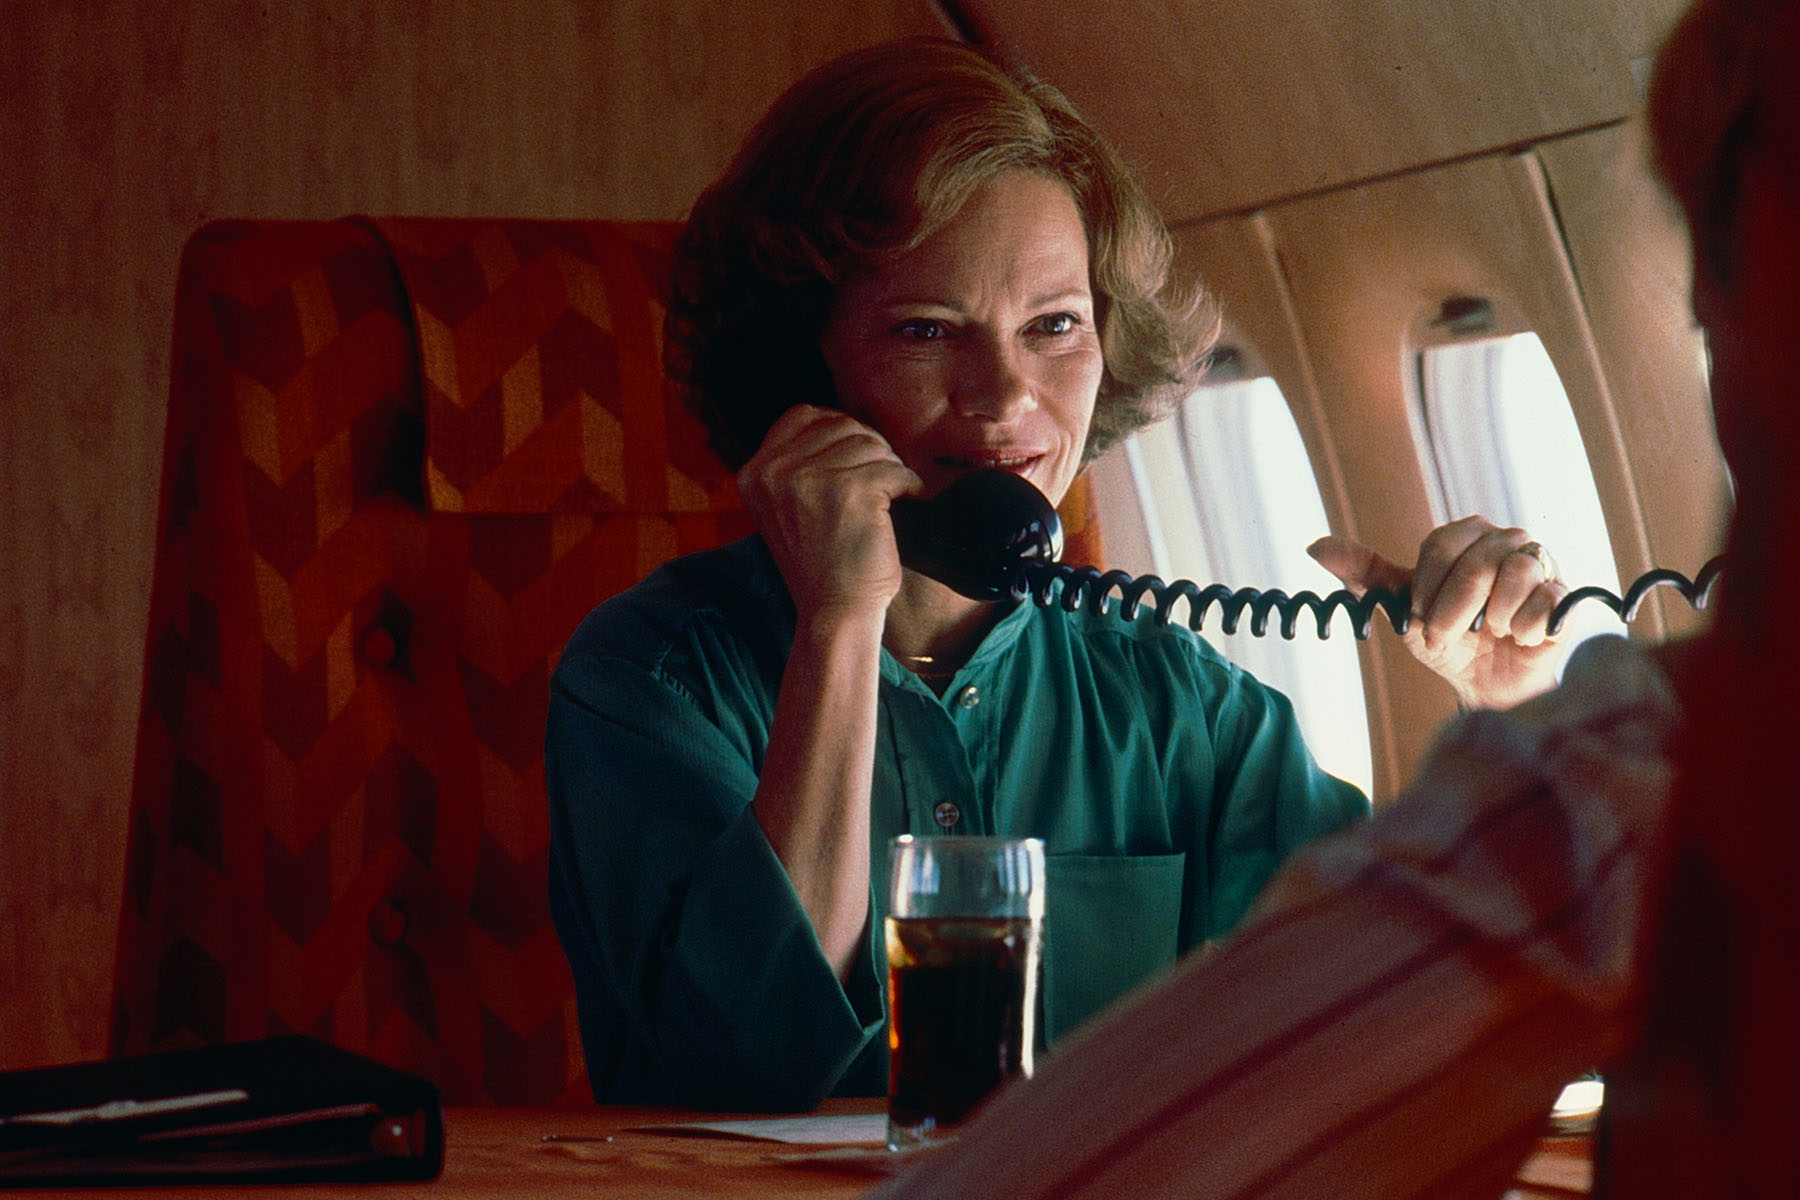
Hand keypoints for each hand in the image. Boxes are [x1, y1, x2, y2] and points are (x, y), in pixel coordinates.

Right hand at [737, 405, 922, 621]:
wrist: (833, 614)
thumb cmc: (821, 564)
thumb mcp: (786, 508)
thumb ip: (797, 466)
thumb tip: (844, 423)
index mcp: (755, 473)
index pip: (803, 415)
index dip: (839, 428)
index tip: (857, 457)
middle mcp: (775, 471)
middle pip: (842, 426)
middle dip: (870, 450)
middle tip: (879, 484)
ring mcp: (810, 479)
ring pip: (871, 443)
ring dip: (890, 468)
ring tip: (887, 499)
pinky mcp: (849, 491)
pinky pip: (894, 468)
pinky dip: (908, 485)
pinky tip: (903, 504)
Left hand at [1308, 517, 1568, 709]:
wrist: (1486, 684)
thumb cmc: (1446, 638)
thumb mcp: (1402, 608)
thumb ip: (1365, 574)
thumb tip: (1315, 546)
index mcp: (1465, 534)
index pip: (1440, 546)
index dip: (1426, 589)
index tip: (1421, 617)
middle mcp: (1505, 539)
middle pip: (1476, 563)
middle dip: (1453, 612)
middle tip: (1449, 636)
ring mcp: (1540, 563)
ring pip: (1515, 574)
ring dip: (1490, 619)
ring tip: (1490, 632)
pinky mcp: (1565, 594)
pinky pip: (1545, 602)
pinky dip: (1523, 629)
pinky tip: (1518, 637)